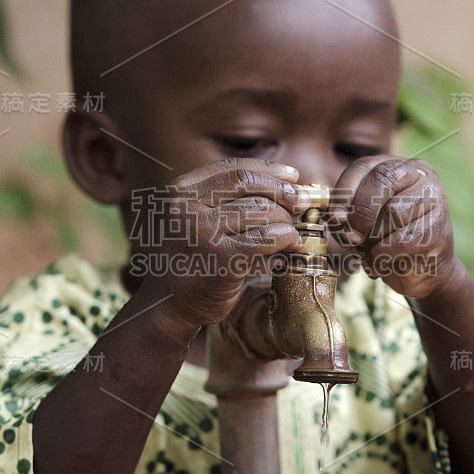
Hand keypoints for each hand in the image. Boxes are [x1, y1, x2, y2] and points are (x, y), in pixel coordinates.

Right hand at [130, 158, 309, 325]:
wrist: (171, 304)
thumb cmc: (193, 258)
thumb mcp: (197, 219)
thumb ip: (227, 200)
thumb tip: (287, 183)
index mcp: (180, 192)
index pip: (231, 168)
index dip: (268, 170)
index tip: (292, 175)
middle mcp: (187, 207)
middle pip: (249, 185)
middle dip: (283, 191)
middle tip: (302, 202)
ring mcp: (204, 232)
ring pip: (262, 211)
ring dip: (286, 221)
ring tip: (292, 231)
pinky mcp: (224, 258)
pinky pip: (268, 237)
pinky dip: (286, 239)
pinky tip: (292, 245)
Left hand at [328, 156, 458, 298]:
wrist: (421, 271)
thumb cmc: (387, 240)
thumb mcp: (362, 220)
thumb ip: (347, 212)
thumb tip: (335, 217)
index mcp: (395, 166)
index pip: (362, 167)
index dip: (344, 192)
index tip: (334, 218)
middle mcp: (418, 174)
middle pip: (381, 181)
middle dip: (360, 213)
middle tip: (351, 238)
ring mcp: (434, 198)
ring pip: (393, 212)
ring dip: (372, 239)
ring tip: (370, 252)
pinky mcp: (439, 227)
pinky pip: (402, 239)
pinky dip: (383, 255)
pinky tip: (381, 263)